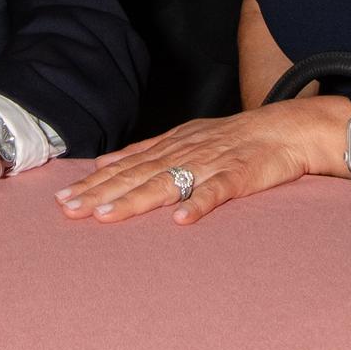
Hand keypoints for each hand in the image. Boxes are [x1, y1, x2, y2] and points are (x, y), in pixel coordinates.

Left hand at [55, 103, 325, 225]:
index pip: (126, 165)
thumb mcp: (184, 138)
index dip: (94, 182)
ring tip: (107, 215)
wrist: (286, 129)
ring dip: (136, 199)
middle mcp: (184, 152)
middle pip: (137, 175)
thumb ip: (145, 152)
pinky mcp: (239, 176)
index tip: (64, 199)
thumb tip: (104, 163)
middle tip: (69, 210)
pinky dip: (198, 204)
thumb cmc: (234, 138)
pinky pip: (216, 192)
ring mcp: (211, 164)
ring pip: (167, 183)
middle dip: (101, 193)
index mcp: (170, 145)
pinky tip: (180, 220)